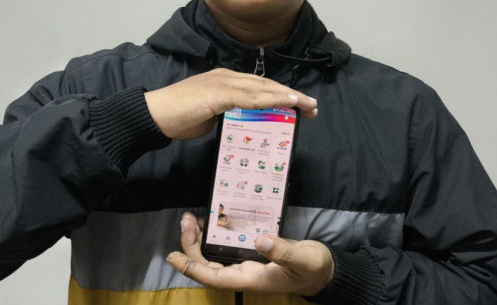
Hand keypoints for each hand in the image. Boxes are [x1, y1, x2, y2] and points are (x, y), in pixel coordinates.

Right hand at [144, 68, 317, 139]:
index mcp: (226, 81)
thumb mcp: (210, 115)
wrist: (154, 114)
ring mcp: (223, 83)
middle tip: (312, 106)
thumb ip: (227, 115)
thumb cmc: (179, 117)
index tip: (299, 104)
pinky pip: (250, 96)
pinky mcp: (218, 93)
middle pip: (266, 85)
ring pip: (262, 88)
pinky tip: (284, 103)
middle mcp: (228, 77)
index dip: (281, 94)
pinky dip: (270, 99)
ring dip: (287, 96)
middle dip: (291, 95)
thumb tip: (243, 124)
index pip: (260, 87)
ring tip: (306, 105)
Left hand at [166, 212, 333, 296]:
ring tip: (191, 218)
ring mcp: (247, 264)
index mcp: (252, 278)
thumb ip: (282, 251)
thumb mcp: (302, 259)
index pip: (214, 277)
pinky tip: (211, 220)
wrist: (323, 271)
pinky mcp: (251, 254)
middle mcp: (244, 273)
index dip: (192, 268)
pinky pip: (225, 248)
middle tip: (186, 220)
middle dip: (192, 245)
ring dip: (199, 240)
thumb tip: (259, 239)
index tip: (173, 256)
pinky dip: (215, 235)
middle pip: (208, 265)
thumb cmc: (313, 268)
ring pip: (214, 256)